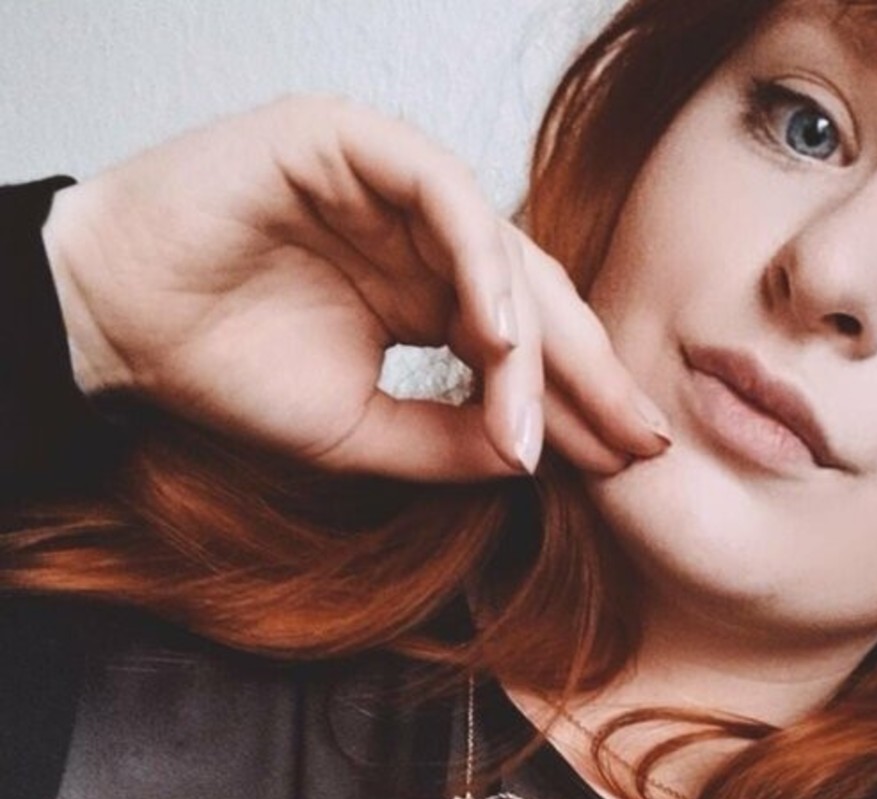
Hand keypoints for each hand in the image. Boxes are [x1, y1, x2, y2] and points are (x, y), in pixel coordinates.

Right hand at [41, 96, 671, 481]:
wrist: (122, 322)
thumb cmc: (227, 372)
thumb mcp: (363, 433)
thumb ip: (449, 443)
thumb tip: (534, 460)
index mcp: (428, 297)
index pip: (527, 347)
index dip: (581, 402)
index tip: (628, 462)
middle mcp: (423, 238)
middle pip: (535, 298)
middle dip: (589, 373)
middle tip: (637, 439)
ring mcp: (394, 184)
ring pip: (498, 250)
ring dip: (532, 338)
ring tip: (547, 419)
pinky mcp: (357, 140)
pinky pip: (443, 195)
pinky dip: (476, 265)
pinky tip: (496, 339)